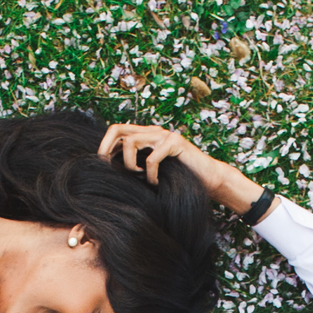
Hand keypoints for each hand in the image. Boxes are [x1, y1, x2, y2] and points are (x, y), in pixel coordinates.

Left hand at [96, 123, 262, 213]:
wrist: (209, 179)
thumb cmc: (179, 178)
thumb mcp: (151, 172)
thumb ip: (135, 166)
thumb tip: (110, 172)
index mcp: (145, 135)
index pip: (116, 131)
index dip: (104, 147)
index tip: (102, 166)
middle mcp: (152, 131)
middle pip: (117, 129)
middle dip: (106, 149)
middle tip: (109, 168)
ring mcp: (164, 135)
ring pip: (131, 142)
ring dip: (130, 165)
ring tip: (141, 177)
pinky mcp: (175, 143)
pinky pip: (151, 158)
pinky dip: (150, 174)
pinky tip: (155, 183)